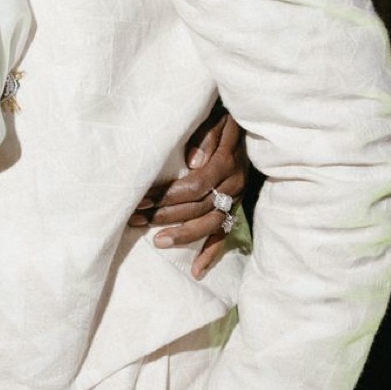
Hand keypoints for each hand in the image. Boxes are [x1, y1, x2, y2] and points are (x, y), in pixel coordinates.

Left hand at [129, 109, 246, 278]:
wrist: (254, 126)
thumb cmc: (227, 118)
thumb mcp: (218, 120)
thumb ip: (206, 138)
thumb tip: (192, 162)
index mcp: (225, 163)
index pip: (194, 186)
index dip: (167, 194)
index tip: (140, 197)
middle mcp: (233, 184)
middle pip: (197, 206)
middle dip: (165, 215)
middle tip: (136, 219)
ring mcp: (235, 198)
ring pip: (209, 223)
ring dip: (183, 234)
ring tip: (157, 242)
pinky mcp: (236, 206)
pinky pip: (225, 233)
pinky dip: (211, 253)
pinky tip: (196, 270)